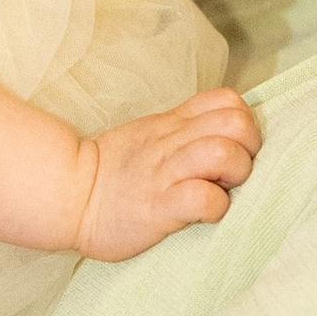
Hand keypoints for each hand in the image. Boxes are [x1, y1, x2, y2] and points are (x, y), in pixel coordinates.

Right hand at [72, 89, 260, 259]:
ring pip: (224, 154)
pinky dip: (215, 207)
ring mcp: (166, 173)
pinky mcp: (159, 207)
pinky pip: (204, 199)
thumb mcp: (149, 134)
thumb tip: (226, 134)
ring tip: (220, 190)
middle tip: (232, 174)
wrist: (68, 195)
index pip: (228, 101)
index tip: (234, 149)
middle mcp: (174, 142)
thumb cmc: (113, 173)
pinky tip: (205, 214)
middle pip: (238, 124)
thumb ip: (185, 128)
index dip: (244, 124)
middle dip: (249, 150)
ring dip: (235, 175)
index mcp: (174, 123)